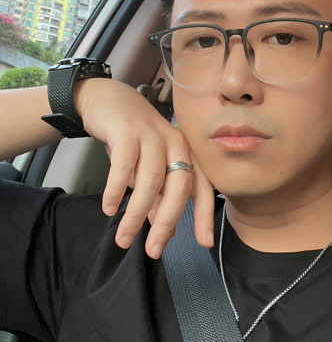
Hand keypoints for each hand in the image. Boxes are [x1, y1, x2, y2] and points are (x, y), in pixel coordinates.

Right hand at [74, 78, 214, 258]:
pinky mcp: (127, 131)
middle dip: (168, 221)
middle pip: (179, 185)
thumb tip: (167, 230)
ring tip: (124, 238)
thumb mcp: (149, 167)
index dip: (204, 215)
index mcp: (186, 152)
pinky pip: (124, 165)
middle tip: (154, 250)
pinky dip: (116, 189)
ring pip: (151, 180)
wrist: (108, 99)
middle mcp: (174, 142)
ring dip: (137, 214)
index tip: (204, 243)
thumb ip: (158, 196)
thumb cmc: (133, 138)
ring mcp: (151, 135)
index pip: (202, 186)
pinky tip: (109, 208)